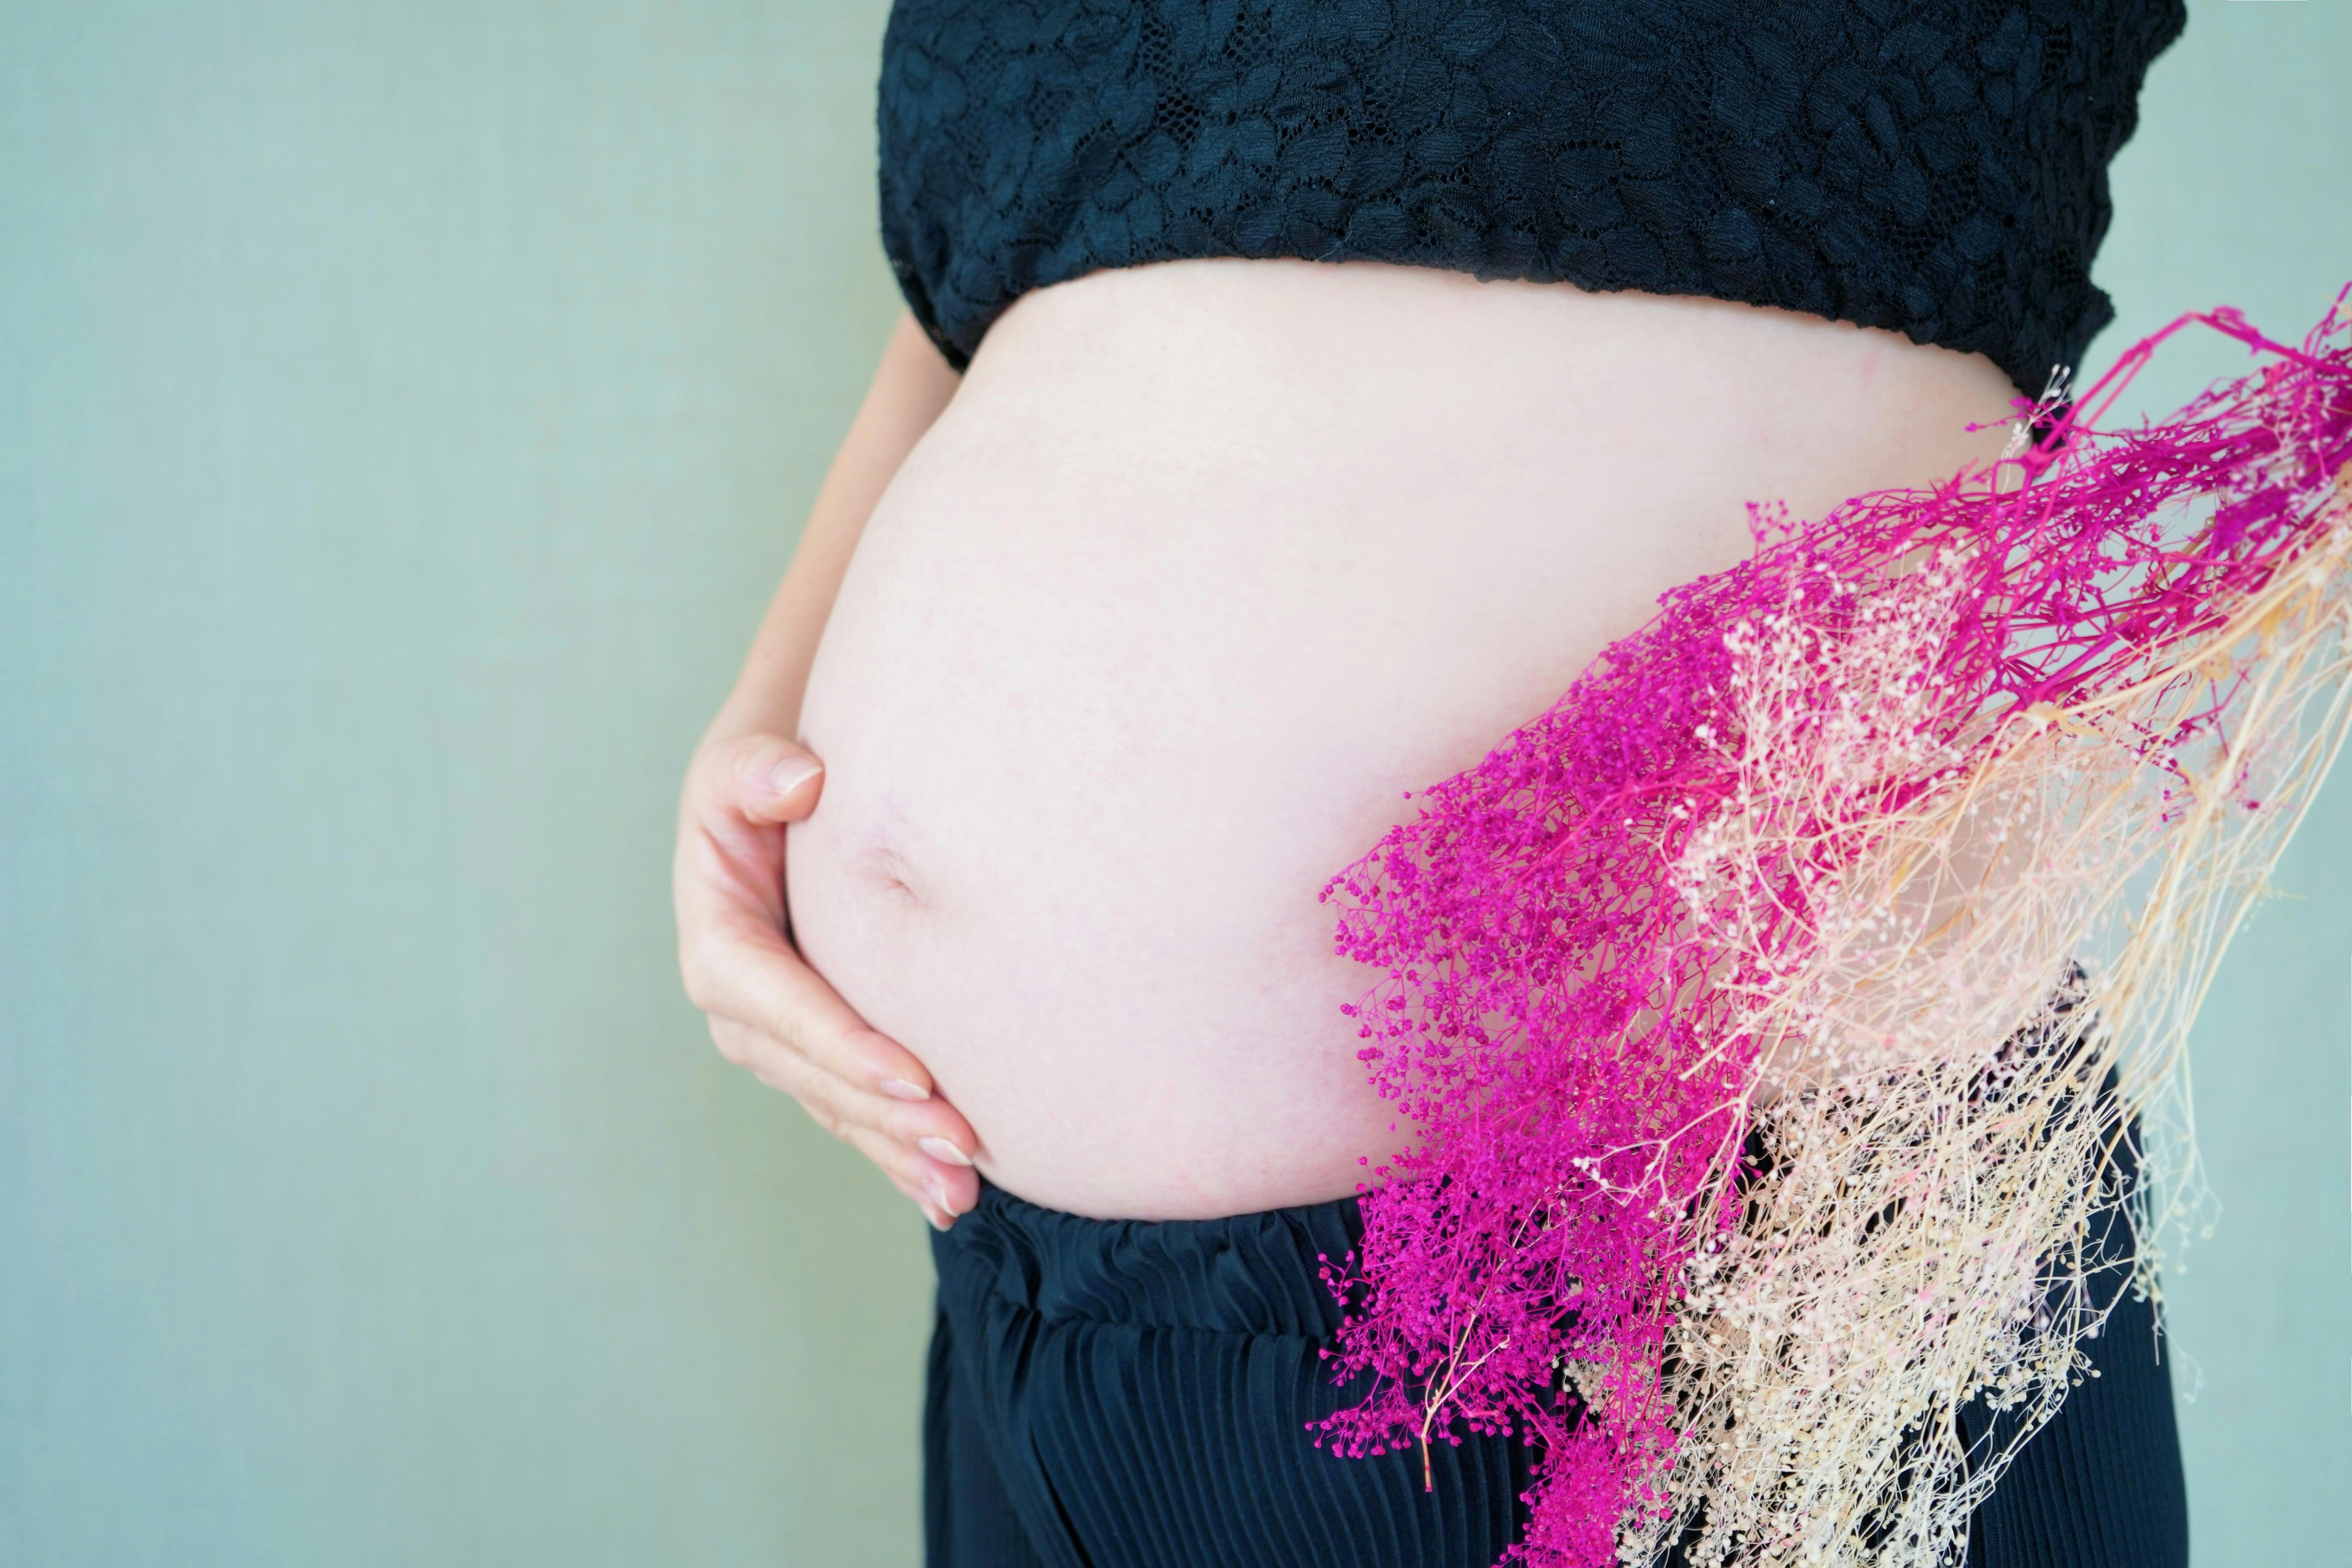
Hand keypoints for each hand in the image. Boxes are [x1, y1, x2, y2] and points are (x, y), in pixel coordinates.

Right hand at [674, 733, 980, 1228]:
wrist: (790, 790)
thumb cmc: (774, 768)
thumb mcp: (748, 754)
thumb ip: (761, 768)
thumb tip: (798, 782)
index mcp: (718, 939)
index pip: (776, 1002)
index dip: (839, 1042)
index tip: (912, 1074)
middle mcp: (740, 1005)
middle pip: (812, 1072)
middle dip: (883, 1117)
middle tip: (962, 1146)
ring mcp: (777, 1038)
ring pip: (837, 1106)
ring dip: (897, 1153)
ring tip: (963, 1192)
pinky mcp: (817, 1052)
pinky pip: (855, 1111)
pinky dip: (897, 1153)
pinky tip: (946, 1197)